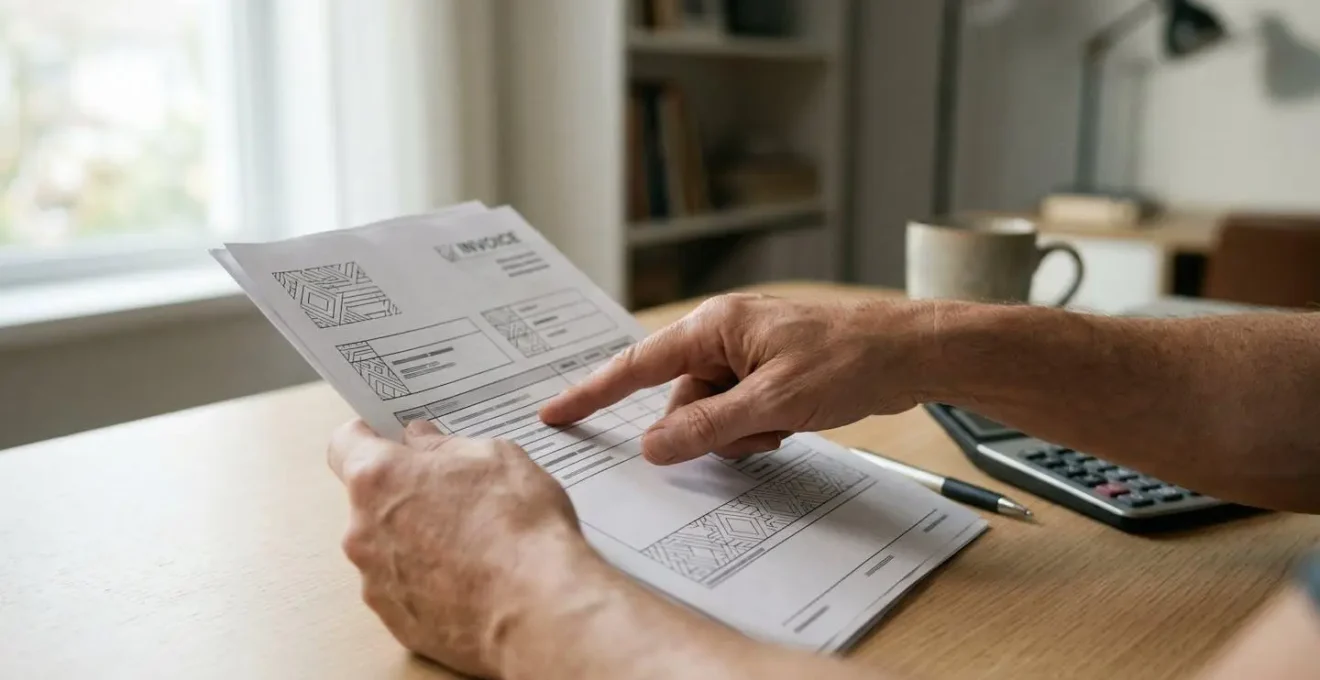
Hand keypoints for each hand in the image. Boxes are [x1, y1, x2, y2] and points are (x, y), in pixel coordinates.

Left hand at [326, 419, 598, 677]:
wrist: (539, 610)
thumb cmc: (519, 526)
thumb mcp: (495, 458)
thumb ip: (446, 446)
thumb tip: (422, 442)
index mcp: (379, 479)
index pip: (345, 444)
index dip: (368, 436)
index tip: (390, 438)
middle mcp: (363, 532)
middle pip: (371, 501)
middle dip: (406, 494)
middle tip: (457, 496)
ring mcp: (376, 583)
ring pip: (388, 548)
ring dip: (418, 540)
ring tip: (474, 545)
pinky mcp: (396, 622)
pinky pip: (405, 590)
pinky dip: (430, 582)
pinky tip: (473, 581)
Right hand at [540, 293, 935, 464]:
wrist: (909, 355)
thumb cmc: (849, 359)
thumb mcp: (773, 402)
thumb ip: (708, 426)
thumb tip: (654, 446)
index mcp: (714, 327)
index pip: (637, 365)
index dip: (592, 393)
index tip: (554, 412)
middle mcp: (722, 337)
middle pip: (678, 403)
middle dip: (708, 429)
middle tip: (759, 427)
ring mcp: (744, 359)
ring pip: (709, 416)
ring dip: (739, 433)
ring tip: (784, 422)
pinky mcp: (765, 378)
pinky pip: (737, 417)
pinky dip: (757, 430)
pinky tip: (792, 423)